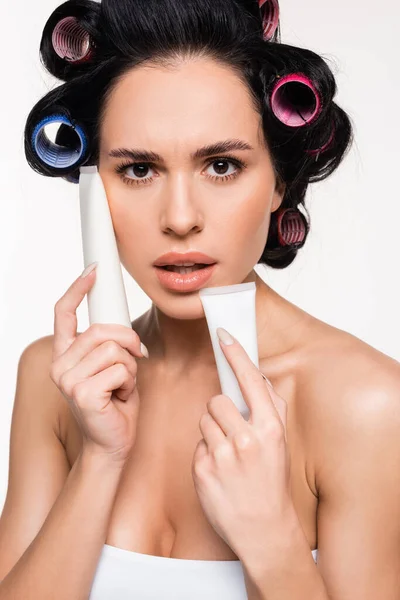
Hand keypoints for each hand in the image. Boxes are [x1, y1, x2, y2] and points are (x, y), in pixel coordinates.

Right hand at [50, 264, 147, 464]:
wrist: (113, 443)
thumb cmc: (115, 404)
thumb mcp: (112, 366)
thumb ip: (109, 344)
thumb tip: (120, 327)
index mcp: (65, 355)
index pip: (64, 314)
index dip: (78, 289)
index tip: (94, 271)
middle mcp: (60, 365)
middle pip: (102, 330)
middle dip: (128, 342)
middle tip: (133, 361)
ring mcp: (68, 380)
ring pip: (114, 350)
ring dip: (130, 367)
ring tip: (122, 386)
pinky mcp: (83, 394)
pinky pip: (121, 369)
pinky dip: (130, 382)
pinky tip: (121, 398)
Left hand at [191, 327, 291, 558]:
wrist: (264, 529)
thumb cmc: (272, 482)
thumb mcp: (281, 443)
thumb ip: (270, 409)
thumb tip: (256, 377)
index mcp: (270, 429)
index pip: (249, 381)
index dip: (236, 355)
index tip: (223, 335)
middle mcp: (246, 440)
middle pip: (217, 400)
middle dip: (221, 413)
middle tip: (232, 433)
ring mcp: (223, 456)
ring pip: (204, 420)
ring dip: (212, 432)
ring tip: (227, 455)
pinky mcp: (202, 470)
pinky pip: (197, 444)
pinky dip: (205, 453)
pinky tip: (219, 471)